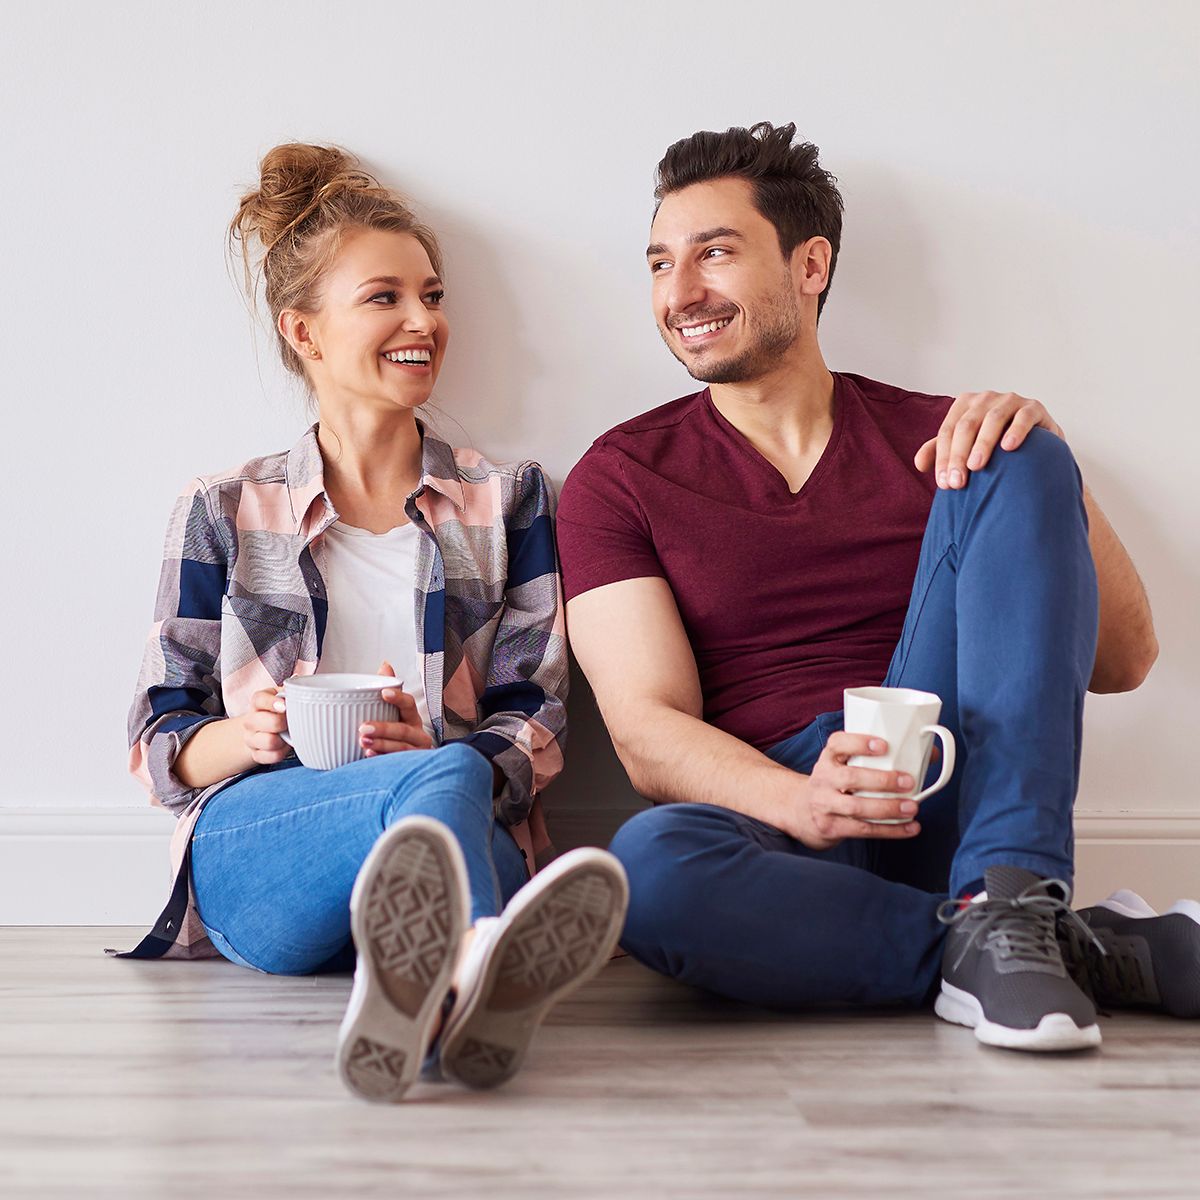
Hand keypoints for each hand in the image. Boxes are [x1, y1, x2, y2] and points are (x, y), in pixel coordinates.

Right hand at [239, 687, 291, 764]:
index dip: (271, 702)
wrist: (263, 730)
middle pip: (261, 722)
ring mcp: (251, 738)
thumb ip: (291, 690)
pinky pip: (268, 757)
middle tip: (291, 722)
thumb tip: (301, 681)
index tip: (285, 706)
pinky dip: (280, 753)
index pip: (258, 699)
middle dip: (280, 723)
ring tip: (289, 735)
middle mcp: (251, 720)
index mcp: (258, 702)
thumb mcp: (283, 697)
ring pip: (266, 741)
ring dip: (282, 740)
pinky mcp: (255, 754)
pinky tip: (285, 746)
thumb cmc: (279, 711)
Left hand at [360, 660, 433, 755]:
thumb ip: (388, 688)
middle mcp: (417, 734)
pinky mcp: (411, 767)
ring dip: (382, 745)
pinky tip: (369, 756)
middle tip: (362, 727)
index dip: (398, 698)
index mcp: (412, 717)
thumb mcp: (392, 711)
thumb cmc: (397, 732)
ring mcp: (416, 753)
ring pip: (402, 748)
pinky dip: (383, 760)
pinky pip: (398, 764)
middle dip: (384, 729)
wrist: (408, 762)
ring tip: (363, 742)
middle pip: (404, 730)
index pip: (409, 704)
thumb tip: (385, 665)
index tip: (383, 693)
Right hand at [798, 732, 921, 850]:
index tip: (884, 745)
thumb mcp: (846, 765)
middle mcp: (823, 779)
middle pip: (850, 778)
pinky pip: (862, 830)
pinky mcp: (831, 827)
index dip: (859, 743)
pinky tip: (909, 828)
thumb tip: (930, 753)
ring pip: (856, 807)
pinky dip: (889, 830)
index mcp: (829, 758)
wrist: (802, 811)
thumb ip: (878, 758)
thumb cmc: (836, 783)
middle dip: (882, 781)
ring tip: (912, 807)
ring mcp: (825, 805)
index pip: (838, 744)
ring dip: (888, 808)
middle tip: (908, 782)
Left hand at [914, 390, 1064, 488]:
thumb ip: (939, 451)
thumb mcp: (964, 445)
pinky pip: (1023, 417)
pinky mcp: (1033, 407)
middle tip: (958, 483)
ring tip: (976, 466)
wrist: (1035, 442)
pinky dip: (1015, 431)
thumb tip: (918, 464)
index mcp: (964, 405)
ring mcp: (1010, 400)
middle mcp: (985, 398)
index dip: (943, 458)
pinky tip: (1009, 447)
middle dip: (959, 455)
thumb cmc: (993, 444)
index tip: (944, 484)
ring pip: (992, 419)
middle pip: (966, 426)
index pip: (948, 431)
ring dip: (983, 443)